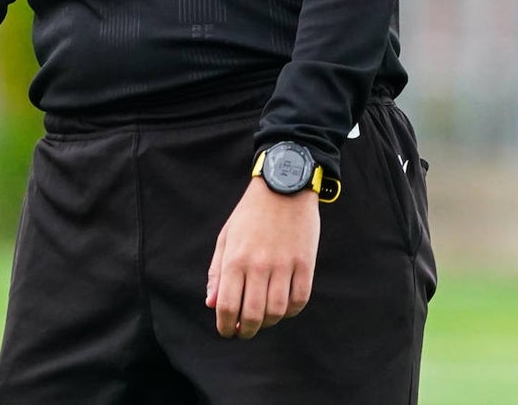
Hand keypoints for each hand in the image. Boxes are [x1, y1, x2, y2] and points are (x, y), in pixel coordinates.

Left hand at [205, 177, 319, 339]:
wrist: (284, 186)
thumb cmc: (250, 214)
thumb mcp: (226, 237)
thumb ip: (217, 272)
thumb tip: (212, 304)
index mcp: (235, 258)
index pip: (227, 305)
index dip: (225, 326)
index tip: (227, 331)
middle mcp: (258, 264)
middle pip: (252, 314)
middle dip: (246, 330)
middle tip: (245, 331)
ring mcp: (284, 264)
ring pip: (277, 311)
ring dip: (269, 323)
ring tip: (264, 320)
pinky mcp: (305, 262)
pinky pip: (299, 299)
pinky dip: (291, 311)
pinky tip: (284, 308)